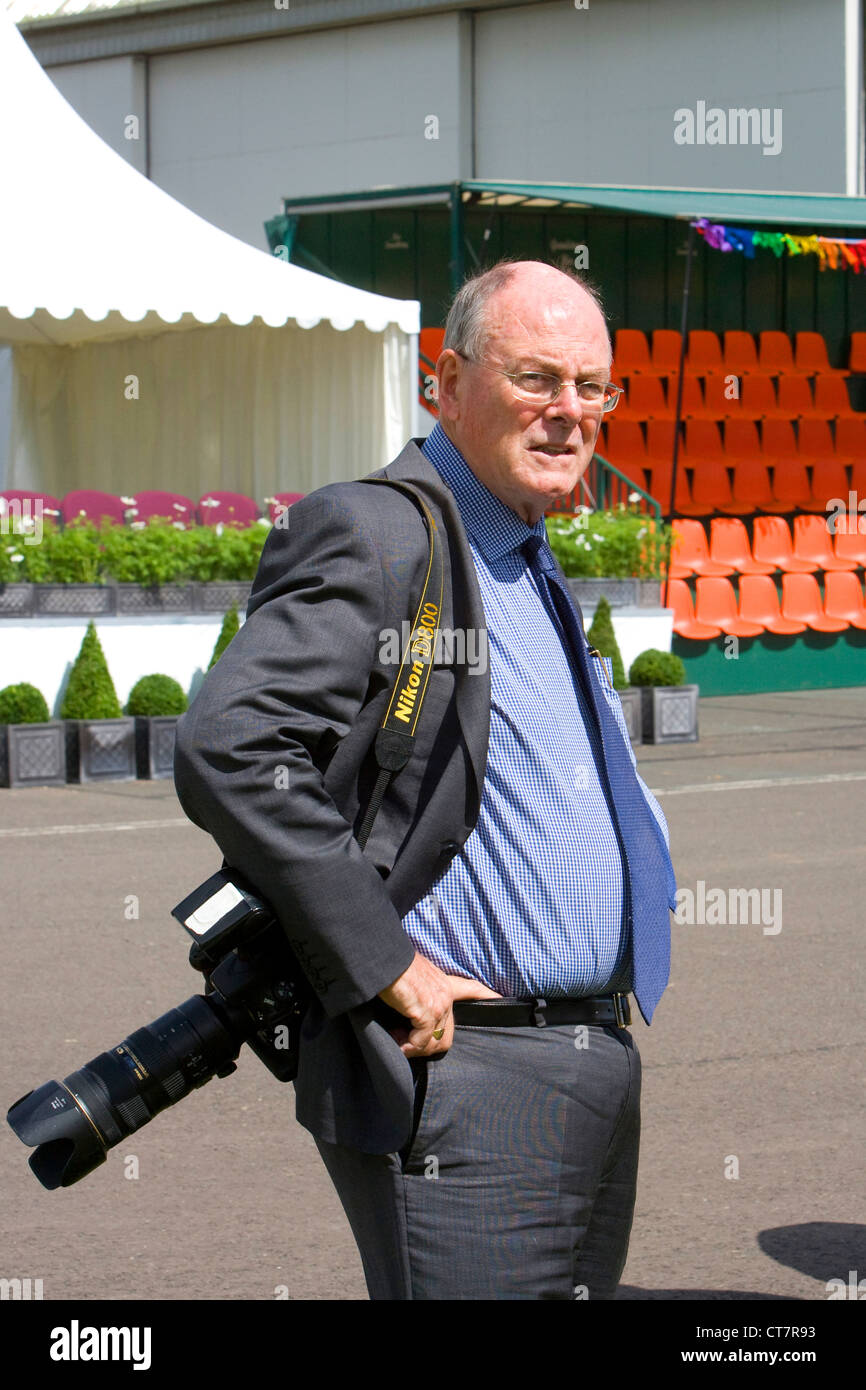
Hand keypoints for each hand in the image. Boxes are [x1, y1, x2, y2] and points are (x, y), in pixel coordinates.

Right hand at [378, 954, 500, 1057]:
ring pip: (434, 1042)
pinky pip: (421, 1041)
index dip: (487, 996)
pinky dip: (408, 1046)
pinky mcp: (427, 1012)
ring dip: (415, 1048)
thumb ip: (420, 991)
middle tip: (407, 1043)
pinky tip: (397, 1042)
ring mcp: (438, 1004)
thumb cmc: (392, 966)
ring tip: (398, 1042)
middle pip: (446, 1035)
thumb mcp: (414, 976)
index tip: (501, 999)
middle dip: (428, 1047)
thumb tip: (412, 1009)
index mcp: (443, 982)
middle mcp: (445, 994)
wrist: (384, 959)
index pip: (472, 988)